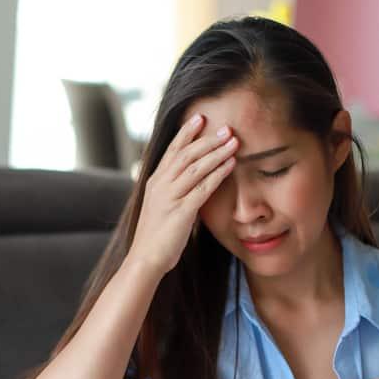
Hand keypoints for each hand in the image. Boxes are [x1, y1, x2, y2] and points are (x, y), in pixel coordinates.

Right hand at [127, 113, 237, 276]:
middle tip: (226, 128)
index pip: (171, 150)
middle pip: (186, 154)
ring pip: (195, 166)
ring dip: (216, 152)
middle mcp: (160, 185)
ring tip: (233, 141)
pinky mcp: (181, 211)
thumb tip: (189, 183)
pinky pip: (203, 187)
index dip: (186, 133)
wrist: (145, 260)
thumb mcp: (159, 208)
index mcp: (154, 182)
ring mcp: (170, 197)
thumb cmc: (154, 237)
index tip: (200, 118)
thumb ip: (171, 192)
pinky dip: (218, 173)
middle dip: (207, 139)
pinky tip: (231, 165)